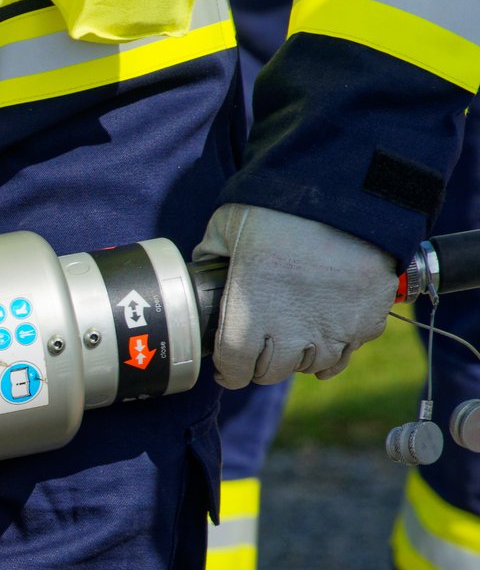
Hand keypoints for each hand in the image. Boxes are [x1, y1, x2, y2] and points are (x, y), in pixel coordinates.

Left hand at [192, 203, 396, 387]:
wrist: (346, 197)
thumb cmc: (278, 210)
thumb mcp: (227, 227)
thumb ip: (211, 254)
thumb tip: (202, 267)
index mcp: (249, 315)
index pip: (234, 368)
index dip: (229, 372)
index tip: (227, 368)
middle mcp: (291, 333)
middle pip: (271, 372)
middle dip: (261, 365)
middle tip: (259, 350)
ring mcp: (333, 329)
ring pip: (311, 366)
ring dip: (299, 358)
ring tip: (293, 339)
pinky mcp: (367, 320)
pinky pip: (348, 352)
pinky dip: (335, 350)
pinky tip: (326, 337)